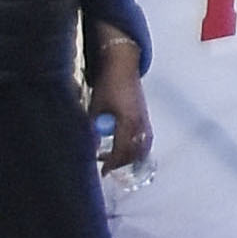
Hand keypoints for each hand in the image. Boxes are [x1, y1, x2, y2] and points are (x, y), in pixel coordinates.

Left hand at [88, 29, 149, 171]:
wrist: (122, 66)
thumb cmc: (107, 85)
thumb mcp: (95, 107)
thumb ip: (93, 128)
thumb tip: (89, 146)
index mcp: (128, 120)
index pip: (122, 149)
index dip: (112, 162)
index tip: (103, 171)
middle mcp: (140, 122)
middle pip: (135, 151)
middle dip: (122, 162)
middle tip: (107, 167)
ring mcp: (146, 119)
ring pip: (143, 146)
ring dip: (131, 156)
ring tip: (116, 160)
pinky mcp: (146, 116)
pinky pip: (146, 138)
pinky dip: (137, 146)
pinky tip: (126, 147)